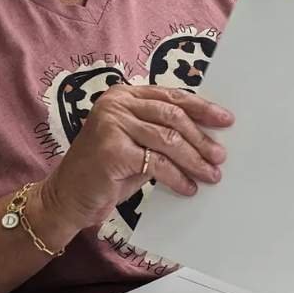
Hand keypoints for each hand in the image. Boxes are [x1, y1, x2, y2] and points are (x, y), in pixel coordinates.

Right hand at [40, 85, 233, 233]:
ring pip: (168, 139)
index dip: (202, 108)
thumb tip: (208, 136)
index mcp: (124, 95)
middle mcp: (116, 104)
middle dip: (201, 137)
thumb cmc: (107, 171)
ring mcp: (111, 124)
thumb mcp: (137, 144)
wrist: (68, 197)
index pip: (171, 97)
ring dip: (194, 159)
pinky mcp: (112, 150)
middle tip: (220, 155)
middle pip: (172, 116)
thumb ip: (163, 133)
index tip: (226, 120)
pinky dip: (177, 177)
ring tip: (211, 174)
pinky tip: (188, 188)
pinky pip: (157, 162)